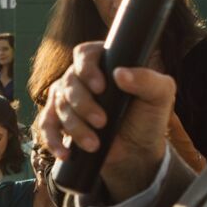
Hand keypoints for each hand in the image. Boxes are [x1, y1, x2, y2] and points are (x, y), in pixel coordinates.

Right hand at [40, 41, 174, 200]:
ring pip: (59, 106)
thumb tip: (120, 73)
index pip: (84, 54)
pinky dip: (53, 140)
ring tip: (94, 143)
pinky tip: (65, 152)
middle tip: (102, 121)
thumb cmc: (148, 117)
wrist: (137, 150)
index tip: (100, 87)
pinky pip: (46, 126)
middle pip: (69, 82)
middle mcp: (81, 77)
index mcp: (105, 63)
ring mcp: (67, 99)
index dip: (87, 68)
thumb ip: (148, 79)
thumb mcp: (160, 95)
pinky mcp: (58, 120)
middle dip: (83, 104)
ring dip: (75, 126)